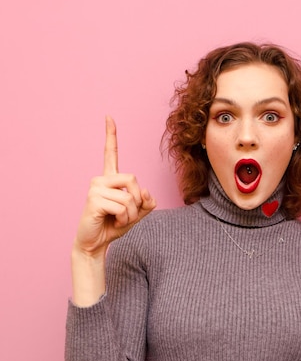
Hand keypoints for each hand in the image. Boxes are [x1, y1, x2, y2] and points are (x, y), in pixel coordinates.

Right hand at [73, 116, 155, 256]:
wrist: (95, 243)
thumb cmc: (114, 225)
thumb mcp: (137, 213)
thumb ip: (146, 202)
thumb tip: (144, 191)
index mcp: (110, 179)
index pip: (110, 153)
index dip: (111, 135)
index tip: (108, 116)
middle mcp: (100, 179)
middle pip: (133, 179)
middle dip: (137, 201)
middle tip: (126, 214)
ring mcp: (95, 188)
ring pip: (129, 197)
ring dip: (130, 214)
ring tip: (116, 219)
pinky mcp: (93, 199)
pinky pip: (122, 206)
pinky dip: (124, 219)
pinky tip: (111, 221)